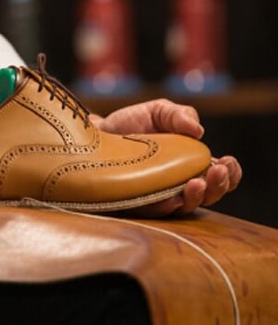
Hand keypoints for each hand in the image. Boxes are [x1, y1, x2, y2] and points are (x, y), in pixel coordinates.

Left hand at [92, 99, 241, 216]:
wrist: (93, 131)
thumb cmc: (130, 123)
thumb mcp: (159, 111)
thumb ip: (180, 115)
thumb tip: (198, 129)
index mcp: (190, 163)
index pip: (220, 176)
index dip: (230, 174)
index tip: (227, 162)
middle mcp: (177, 184)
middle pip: (208, 196)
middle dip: (217, 187)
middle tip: (214, 173)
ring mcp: (157, 197)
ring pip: (184, 208)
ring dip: (195, 198)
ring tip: (195, 183)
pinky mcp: (134, 205)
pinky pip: (152, 212)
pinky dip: (165, 207)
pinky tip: (170, 198)